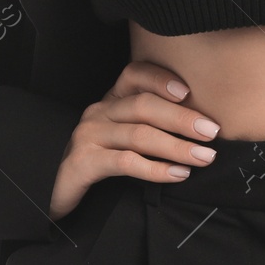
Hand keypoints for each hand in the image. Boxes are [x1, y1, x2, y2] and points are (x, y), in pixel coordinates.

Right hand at [49, 60, 220, 219]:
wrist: (53, 190)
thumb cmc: (99, 162)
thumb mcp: (124, 137)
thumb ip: (151, 126)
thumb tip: (200, 126)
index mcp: (111, 100)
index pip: (134, 73)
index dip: (161, 78)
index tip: (189, 92)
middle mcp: (99, 112)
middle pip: (144, 105)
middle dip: (182, 118)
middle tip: (212, 132)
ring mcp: (89, 135)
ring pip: (139, 134)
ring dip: (176, 146)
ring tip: (203, 157)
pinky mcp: (83, 162)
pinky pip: (125, 162)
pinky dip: (155, 168)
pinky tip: (177, 174)